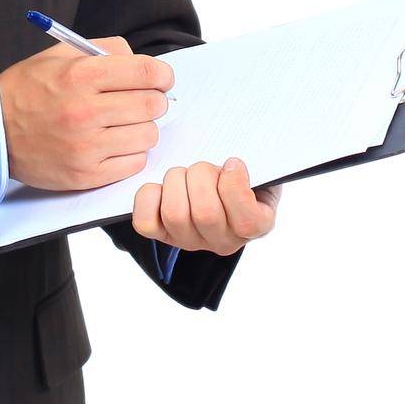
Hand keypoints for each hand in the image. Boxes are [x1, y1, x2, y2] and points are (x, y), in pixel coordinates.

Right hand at [0, 36, 171, 190]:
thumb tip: (141, 62)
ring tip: (122, 123)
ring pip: (148, 135)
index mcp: (80, 76)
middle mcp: (85, 111)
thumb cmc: (27, 90)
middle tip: (140, 101)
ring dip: (141, 127)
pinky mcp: (86, 174)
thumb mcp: (58, 56)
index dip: (162, 74)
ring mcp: (86, 146)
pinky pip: (134, 163)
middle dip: (153, 100)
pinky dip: (130, 153)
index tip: (160, 79)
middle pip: (153, 104)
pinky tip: (113, 143)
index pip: (146, 72)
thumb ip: (103, 50)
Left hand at [132, 157, 280, 256]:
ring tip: (184, 175)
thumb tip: (232, 167)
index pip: (246, 221)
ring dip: (176, 181)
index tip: (232, 163)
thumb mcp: (258, 170)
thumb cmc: (240, 173)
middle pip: (205, 213)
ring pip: (175, 214)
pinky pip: (145, 222)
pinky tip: (161, 187)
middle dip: (201, 176)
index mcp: (256, 227)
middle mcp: (223, 241)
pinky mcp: (162, 234)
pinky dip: (148, 197)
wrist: (219, 181)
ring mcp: (190, 240)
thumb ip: (254, 171)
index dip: (234, 184)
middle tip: (204, 167)